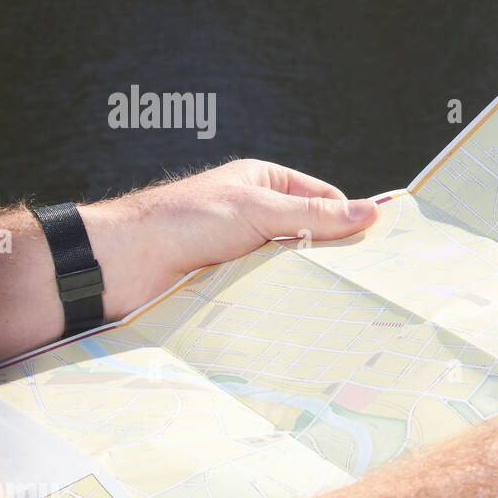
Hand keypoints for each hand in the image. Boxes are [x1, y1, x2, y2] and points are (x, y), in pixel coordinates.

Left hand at [80, 159, 378, 319]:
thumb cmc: (186, 220)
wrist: (125, 263)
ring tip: (336, 301)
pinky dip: (285, 300)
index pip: (324, 198)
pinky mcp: (234, 283)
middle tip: (363, 280)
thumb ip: (315, 214)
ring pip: (293, 266)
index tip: (372, 248)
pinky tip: (302, 314)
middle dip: (331, 254)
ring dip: (307, 280)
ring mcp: (246, 251)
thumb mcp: (259, 208)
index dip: (347, 219)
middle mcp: (257, 215)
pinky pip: (271, 291)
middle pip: (312, 234)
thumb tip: (372, 212)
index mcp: (265, 183)